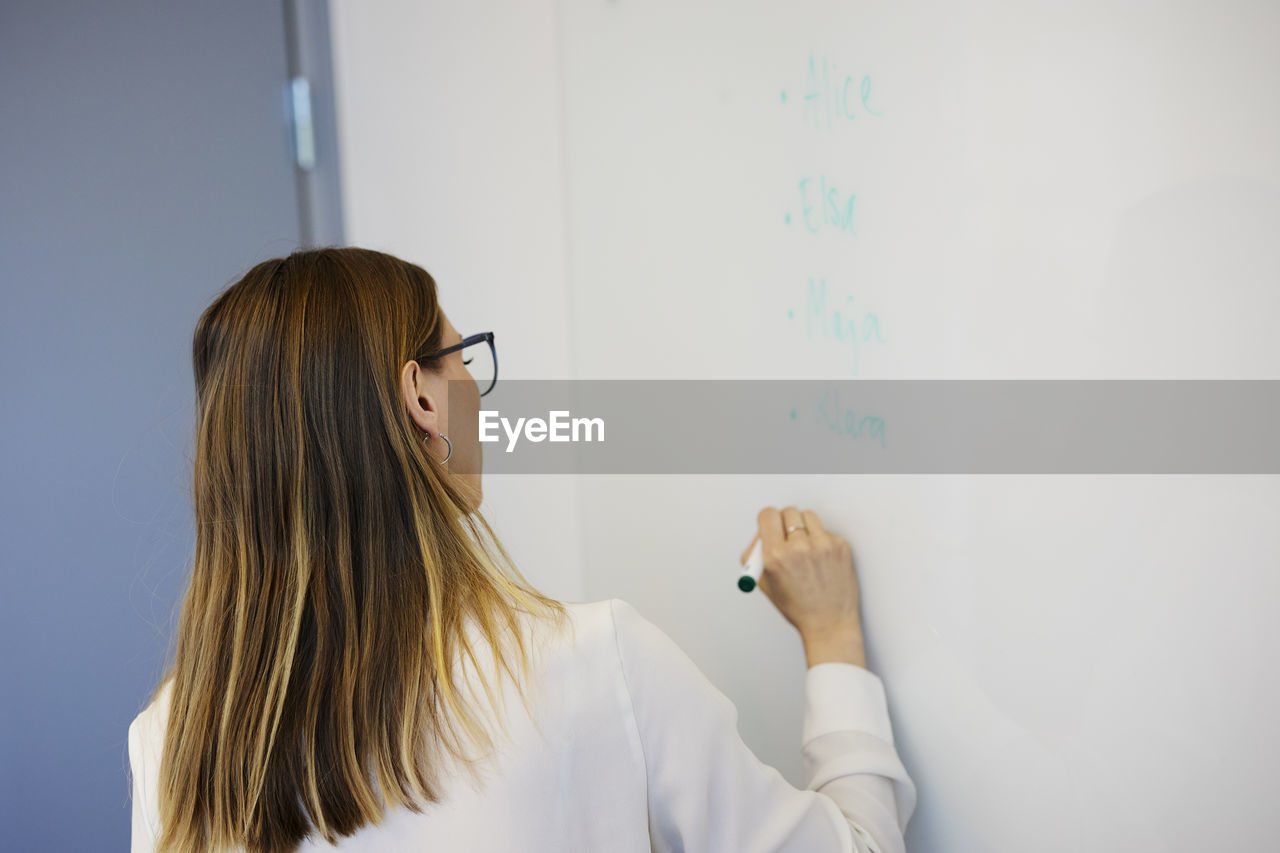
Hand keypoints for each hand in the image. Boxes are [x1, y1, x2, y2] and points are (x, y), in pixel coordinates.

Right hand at [742, 507, 865, 665]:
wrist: (830, 624)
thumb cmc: (797, 607)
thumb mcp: (765, 584)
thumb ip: (757, 554)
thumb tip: (762, 532)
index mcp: (775, 557)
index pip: (767, 515)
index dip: (767, 520)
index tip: (770, 524)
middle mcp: (798, 548)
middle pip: (788, 511)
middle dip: (785, 522)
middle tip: (787, 535)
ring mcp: (822, 546)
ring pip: (808, 516)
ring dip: (805, 528)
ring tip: (806, 549)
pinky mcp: (840, 547)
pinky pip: (825, 531)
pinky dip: (821, 540)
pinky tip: (821, 561)